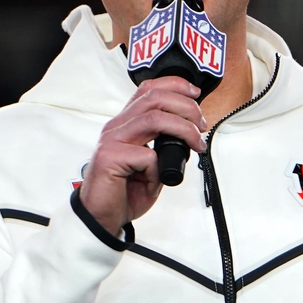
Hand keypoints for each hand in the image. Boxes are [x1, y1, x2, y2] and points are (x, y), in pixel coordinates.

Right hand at [79, 76, 207, 235]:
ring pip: (153, 119)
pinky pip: (146, 155)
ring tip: (195, 143)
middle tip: (201, 125)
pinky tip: (155, 183)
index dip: (174, 85)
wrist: (101, 217)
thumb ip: (162, 146)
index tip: (195, 94)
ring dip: (183, 129)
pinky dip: (159, 169)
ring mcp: (112, 141)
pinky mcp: (110, 158)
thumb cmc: (123, 192)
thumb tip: (189, 136)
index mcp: (125, 124)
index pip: (147, 90)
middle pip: (154, 98)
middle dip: (186, 107)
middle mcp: (116, 127)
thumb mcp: (149, 163)